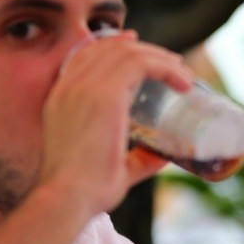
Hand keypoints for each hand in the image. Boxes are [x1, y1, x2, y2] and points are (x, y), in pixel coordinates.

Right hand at [39, 30, 193, 217]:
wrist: (67, 198)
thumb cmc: (85, 191)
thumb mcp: (113, 166)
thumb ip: (137, 159)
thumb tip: (162, 157)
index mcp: (61, 98)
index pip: (85, 54)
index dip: (112, 45)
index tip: (138, 45)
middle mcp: (69, 87)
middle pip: (108, 48)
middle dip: (143, 50)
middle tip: (172, 63)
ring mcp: (85, 87)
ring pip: (127, 53)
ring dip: (160, 58)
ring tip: (183, 74)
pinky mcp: (105, 94)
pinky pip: (140, 64)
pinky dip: (165, 67)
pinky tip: (183, 82)